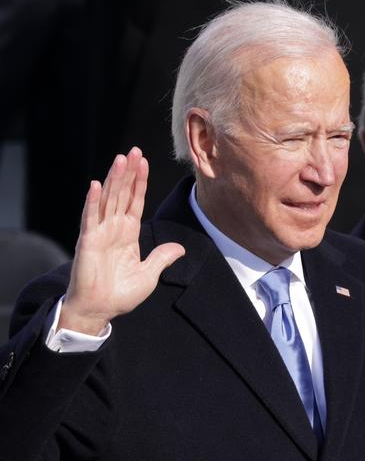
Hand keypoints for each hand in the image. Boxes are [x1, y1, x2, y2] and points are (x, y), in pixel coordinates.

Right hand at [60, 148, 184, 334]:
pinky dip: (93, 201)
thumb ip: (162, 258)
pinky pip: (91, 218)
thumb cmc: (121, 294)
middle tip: (134, 150)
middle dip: (129, 173)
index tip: (145, 162)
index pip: (135, 202)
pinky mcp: (88, 241)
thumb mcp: (149, 275)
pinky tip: (96, 185)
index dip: (140, 182)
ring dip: (114, 179)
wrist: (101, 309)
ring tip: (121, 159)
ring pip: (108, 200)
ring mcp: (100, 232)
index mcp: (128, 234)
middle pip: (122, 194)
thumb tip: (180, 248)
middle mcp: (113, 229)